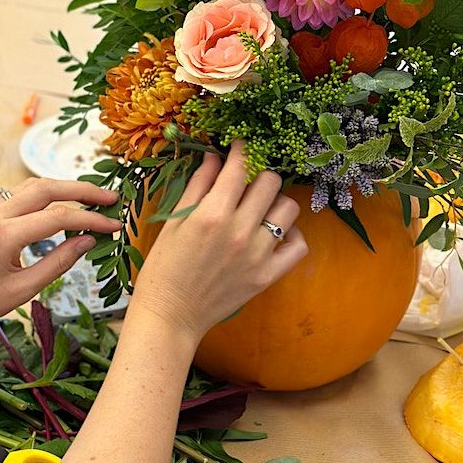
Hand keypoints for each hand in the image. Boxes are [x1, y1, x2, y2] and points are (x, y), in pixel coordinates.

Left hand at [0, 179, 119, 320]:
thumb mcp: (20, 290)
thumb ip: (57, 264)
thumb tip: (86, 242)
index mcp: (2, 236)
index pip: (57, 217)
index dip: (90, 219)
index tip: (112, 225)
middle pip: (46, 188)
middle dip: (81, 189)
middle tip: (109, 197)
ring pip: (30, 187)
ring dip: (63, 187)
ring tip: (90, 196)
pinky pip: (18, 196)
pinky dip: (44, 195)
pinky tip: (60, 204)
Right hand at [129, 142, 306, 343]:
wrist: (170, 314)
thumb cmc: (164, 267)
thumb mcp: (173, 222)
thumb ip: (197, 186)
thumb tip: (214, 157)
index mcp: (212, 214)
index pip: (239, 167)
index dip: (242, 150)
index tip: (240, 147)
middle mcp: (239, 231)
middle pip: (271, 182)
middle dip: (259, 174)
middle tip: (247, 181)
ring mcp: (257, 255)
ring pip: (288, 209)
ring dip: (275, 202)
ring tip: (260, 208)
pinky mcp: (268, 276)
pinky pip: (298, 246)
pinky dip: (291, 235)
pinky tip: (275, 233)